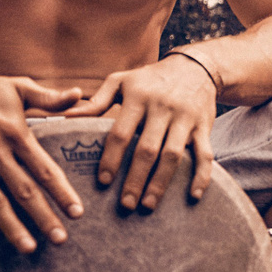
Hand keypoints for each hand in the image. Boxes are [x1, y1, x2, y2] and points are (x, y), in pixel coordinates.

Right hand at [0, 47, 86, 253]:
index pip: (44, 169)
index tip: (77, 213)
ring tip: (28, 247)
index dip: (62, 192)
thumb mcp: (18, 88)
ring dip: (11, 226)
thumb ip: (50, 98)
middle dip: (43, 216)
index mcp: (15, 132)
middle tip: (61, 240)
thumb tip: (81, 96)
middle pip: (23, 190)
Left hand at [62, 54, 218, 208]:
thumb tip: (66, 117)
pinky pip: (205, 154)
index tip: (103, 182)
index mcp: (138, 97)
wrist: (195, 67)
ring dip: (161, 183)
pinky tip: (192, 197)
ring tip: (148, 205)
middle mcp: (162, 108)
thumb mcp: (121, 81)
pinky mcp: (204, 127)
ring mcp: (185, 118)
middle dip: (135, 179)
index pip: (121, 132)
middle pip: (148, 149)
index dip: (112, 158)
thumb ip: (96, 101)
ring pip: (173, 155)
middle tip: (125, 204)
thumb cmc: (150, 79)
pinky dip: (201, 176)